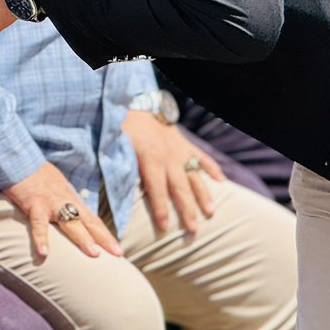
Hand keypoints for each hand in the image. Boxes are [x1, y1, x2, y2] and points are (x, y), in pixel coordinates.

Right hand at [3, 163, 122, 259]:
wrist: (19, 158)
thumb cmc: (36, 174)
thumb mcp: (56, 187)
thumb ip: (65, 201)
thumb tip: (71, 215)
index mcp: (71, 199)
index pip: (92, 219)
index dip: (105, 235)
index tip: (118, 251)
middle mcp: (65, 201)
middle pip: (88, 221)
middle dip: (103, 238)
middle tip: (118, 254)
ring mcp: (51, 203)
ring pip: (70, 222)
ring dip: (82, 237)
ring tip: (94, 254)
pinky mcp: (34, 204)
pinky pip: (38, 224)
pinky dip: (41, 238)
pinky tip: (43, 253)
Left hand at [122, 111, 223, 231]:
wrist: (135, 99)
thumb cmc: (122, 125)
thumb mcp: (114, 144)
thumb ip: (116, 165)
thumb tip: (107, 188)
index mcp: (150, 157)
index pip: (156, 188)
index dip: (160, 208)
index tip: (165, 228)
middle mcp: (169, 155)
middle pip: (180, 187)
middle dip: (187, 209)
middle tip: (194, 230)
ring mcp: (180, 149)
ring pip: (195, 175)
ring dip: (204, 194)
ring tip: (212, 212)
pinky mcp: (185, 142)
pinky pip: (202, 156)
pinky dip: (212, 168)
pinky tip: (222, 182)